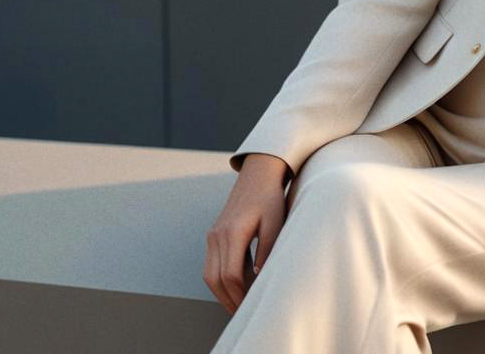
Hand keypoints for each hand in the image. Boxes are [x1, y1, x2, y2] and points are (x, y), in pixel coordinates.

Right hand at [203, 154, 290, 314]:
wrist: (258, 174)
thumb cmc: (270, 198)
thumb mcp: (275, 223)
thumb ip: (267, 250)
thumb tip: (259, 277)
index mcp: (233, 232)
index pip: (231, 274)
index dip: (240, 294)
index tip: (251, 304)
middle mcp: (218, 234)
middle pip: (215, 279)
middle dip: (228, 298)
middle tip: (243, 311)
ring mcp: (213, 234)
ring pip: (209, 274)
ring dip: (222, 291)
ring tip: (239, 303)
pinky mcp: (214, 234)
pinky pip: (211, 263)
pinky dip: (220, 278)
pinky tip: (236, 284)